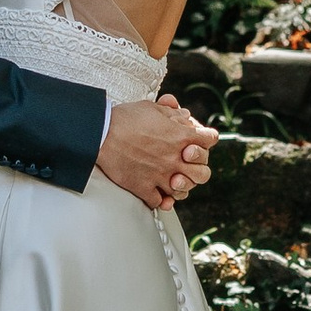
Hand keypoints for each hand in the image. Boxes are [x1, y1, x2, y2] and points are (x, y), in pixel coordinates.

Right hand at [96, 95, 217, 210]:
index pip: (210, 139)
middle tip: (186, 165)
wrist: (100, 133)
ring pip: (182, 191)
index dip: (206, 139)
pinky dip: (159, 199)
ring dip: (179, 187)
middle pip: (203, 173)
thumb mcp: (152, 108)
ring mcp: (160, 176)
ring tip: (171, 181)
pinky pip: (159, 202)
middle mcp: (174, 158)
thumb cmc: (124, 118)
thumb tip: (185, 116)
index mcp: (180, 136)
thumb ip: (173, 113)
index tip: (199, 141)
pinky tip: (155, 191)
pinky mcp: (144, 188)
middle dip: (198, 169)